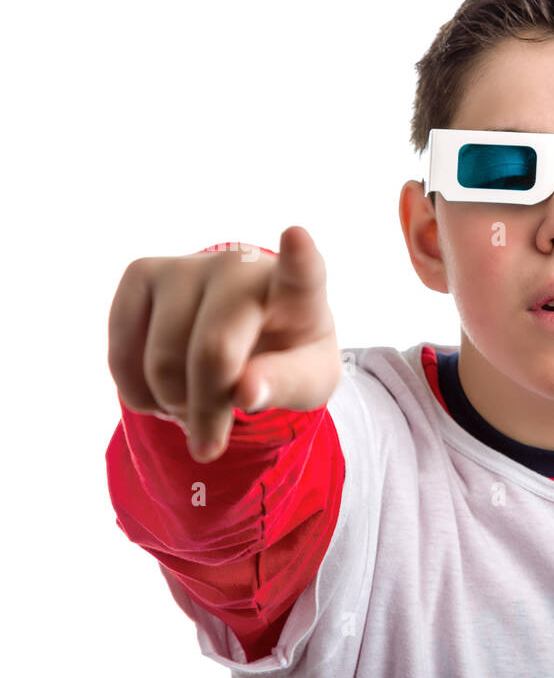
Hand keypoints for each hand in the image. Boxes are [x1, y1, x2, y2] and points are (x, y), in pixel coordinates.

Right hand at [108, 226, 341, 461]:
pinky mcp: (141, 274)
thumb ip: (286, 386)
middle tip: (212, 441)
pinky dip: (140, 396)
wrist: (247, 336)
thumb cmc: (287, 358)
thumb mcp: (307, 383)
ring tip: (196, 403)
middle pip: (213, 354)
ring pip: (161, 362)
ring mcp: (187, 265)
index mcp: (299, 292)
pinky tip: (166, 391)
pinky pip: (123, 358)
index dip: (300, 257)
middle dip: (208, 413)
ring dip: (174, 406)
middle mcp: (241, 267)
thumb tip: (246, 392)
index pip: (303, 272)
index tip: (298, 236)